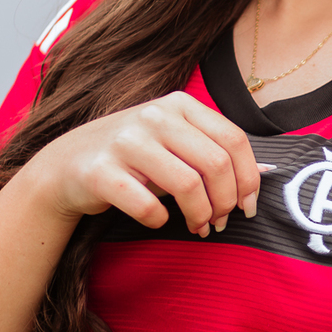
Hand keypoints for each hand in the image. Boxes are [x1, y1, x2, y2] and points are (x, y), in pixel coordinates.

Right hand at [33, 91, 260, 236]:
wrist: (66, 165)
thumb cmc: (132, 158)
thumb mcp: (174, 142)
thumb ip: (213, 151)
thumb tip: (266, 174)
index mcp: (179, 104)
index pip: (234, 139)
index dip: (249, 179)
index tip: (248, 206)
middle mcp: (154, 116)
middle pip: (216, 164)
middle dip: (226, 202)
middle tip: (220, 222)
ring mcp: (125, 141)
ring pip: (188, 185)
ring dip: (200, 215)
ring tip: (198, 227)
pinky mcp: (100, 171)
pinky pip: (147, 206)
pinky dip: (159, 220)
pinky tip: (157, 219)